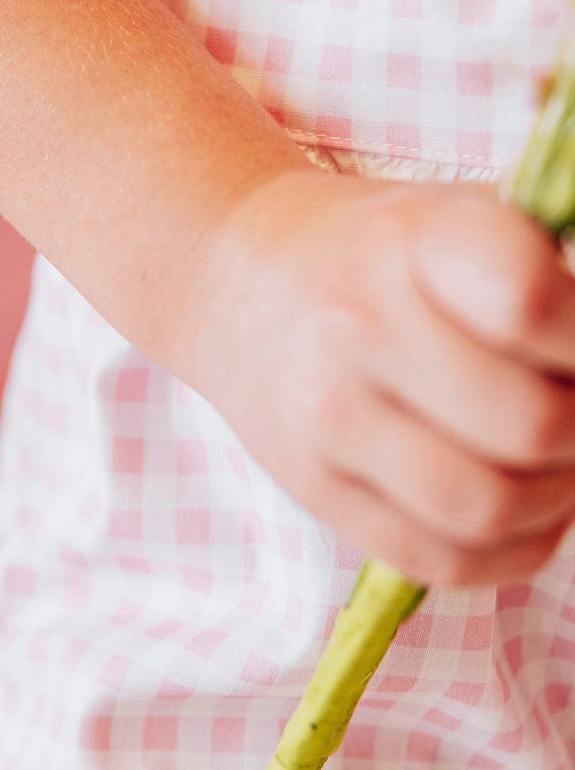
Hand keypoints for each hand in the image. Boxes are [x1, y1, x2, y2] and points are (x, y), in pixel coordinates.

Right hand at [183, 168, 574, 585]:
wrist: (235, 273)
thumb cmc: (379, 250)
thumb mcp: (458, 216)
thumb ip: (546, 272)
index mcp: (409, 239)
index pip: (530, 300)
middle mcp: (356, 324)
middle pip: (532, 423)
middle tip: (572, 408)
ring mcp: (327, 412)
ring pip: (490, 506)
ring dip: (554, 499)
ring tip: (552, 464)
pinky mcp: (313, 486)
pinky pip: (443, 560)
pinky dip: (509, 548)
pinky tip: (517, 506)